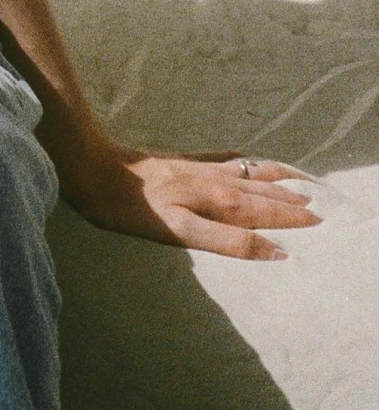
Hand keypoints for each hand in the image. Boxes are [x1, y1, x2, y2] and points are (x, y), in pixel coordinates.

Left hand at [60, 138, 319, 260]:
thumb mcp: (181, 232)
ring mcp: (195, 168)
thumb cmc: (132, 209)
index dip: (289, 219)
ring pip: (245, 172)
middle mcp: (211, 180)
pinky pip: (222, 159)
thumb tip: (274, 250)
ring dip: (273, 177)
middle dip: (289, 198)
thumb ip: (228, 241)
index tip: (317, 221)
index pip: (262, 212)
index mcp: (215, 200)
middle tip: (318, 203)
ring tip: (296, 177)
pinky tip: (245, 160)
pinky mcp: (178, 160)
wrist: (92, 170)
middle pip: (259, 191)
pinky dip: (244, 161)